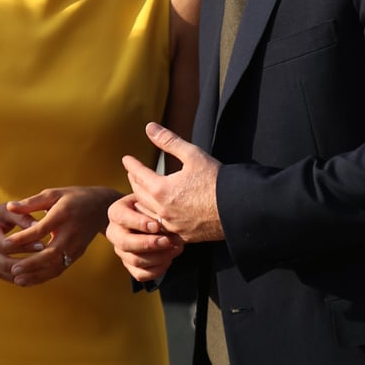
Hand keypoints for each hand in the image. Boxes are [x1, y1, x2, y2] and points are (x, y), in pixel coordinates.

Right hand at [0, 202, 43, 283]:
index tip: (43, 243)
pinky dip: (27, 278)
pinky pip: (12, 279)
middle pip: (6, 263)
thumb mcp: (4, 211)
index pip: (5, 245)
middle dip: (29, 263)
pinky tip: (43, 273)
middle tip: (50, 259)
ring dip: (30, 273)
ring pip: (10, 275)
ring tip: (50, 267)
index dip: (24, 246)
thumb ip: (20, 216)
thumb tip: (38, 225)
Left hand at [1, 186, 119, 286]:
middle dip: (31, 263)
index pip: (41, 230)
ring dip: (37, 275)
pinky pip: (61, 268)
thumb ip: (31, 202)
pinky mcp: (78, 253)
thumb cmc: (73, 198)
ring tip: (17, 280)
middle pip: (50, 253)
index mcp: (63, 215)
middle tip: (12, 269)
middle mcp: (71, 233)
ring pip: (56, 265)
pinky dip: (45, 276)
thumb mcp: (53, 194)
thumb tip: (9, 206)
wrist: (102, 207)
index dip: (22, 238)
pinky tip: (30, 279)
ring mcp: (76, 245)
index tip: (5, 244)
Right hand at [106, 194, 183, 282]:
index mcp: (116, 212)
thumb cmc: (147, 204)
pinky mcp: (129, 264)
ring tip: (174, 249)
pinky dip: (156, 270)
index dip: (139, 223)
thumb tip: (167, 211)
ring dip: (157, 257)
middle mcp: (114, 232)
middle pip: (125, 243)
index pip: (122, 217)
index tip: (157, 225)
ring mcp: (120, 250)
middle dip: (149, 244)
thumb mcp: (147, 198)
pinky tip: (169, 260)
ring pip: (134, 260)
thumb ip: (152, 203)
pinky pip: (140, 274)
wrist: (141, 215)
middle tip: (168, 241)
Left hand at [123, 122, 223, 242]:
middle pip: (139, 194)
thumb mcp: (192, 155)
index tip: (126, 159)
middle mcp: (162, 210)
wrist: (238, 209)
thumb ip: (169, 141)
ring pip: (147, 214)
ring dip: (141, 201)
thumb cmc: (216, 180)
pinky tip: (155, 216)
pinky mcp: (182, 236)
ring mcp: (171, 226)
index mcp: (161, 189)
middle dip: (134, 181)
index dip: (132, 164)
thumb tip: (150, 127)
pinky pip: (160, 228)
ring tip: (140, 193)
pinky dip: (154, 219)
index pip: (138, 174)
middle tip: (132, 173)